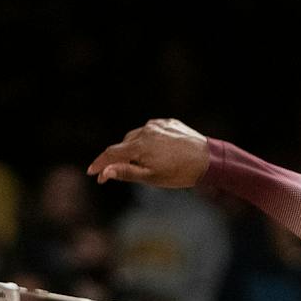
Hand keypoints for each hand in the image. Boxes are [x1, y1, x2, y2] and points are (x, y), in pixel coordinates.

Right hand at [87, 118, 210, 189]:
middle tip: (119, 173)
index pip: (112, 153)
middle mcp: (145, 130)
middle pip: (124, 145)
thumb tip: (105, 171)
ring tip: (146, 162)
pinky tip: (158, 151)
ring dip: (135, 148)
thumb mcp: (151, 177)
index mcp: (139, 145)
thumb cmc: (179, 173)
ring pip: (138, 137)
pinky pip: (152, 131)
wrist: (208, 159)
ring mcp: (158, 124)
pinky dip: (149, 140)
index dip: (100, 163)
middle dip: (119, 158)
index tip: (92, 172)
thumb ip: (126, 172)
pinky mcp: (169, 122)